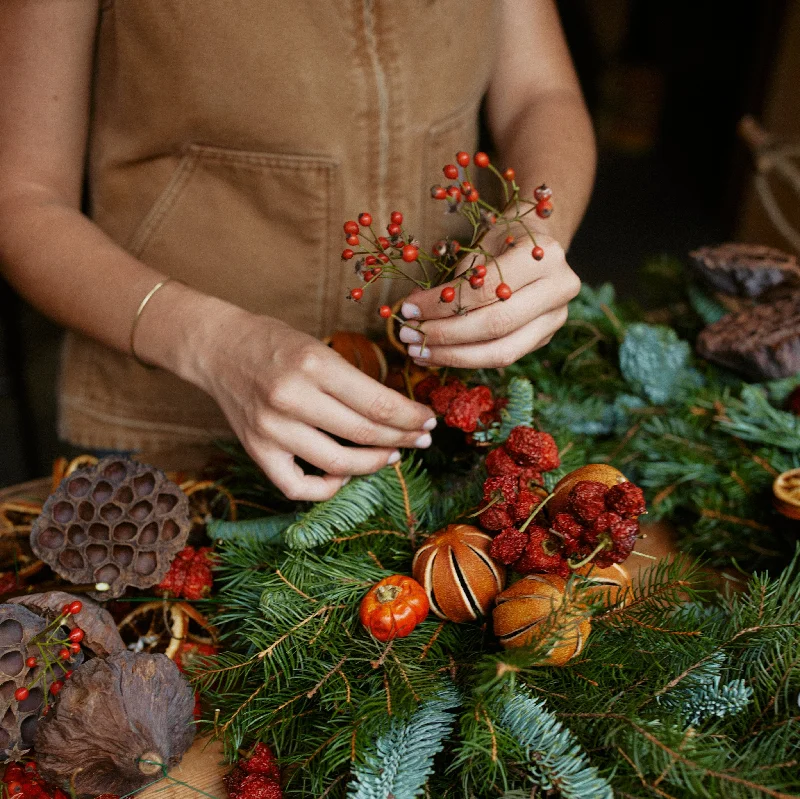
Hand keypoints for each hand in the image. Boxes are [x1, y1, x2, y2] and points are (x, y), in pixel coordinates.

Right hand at [192, 308, 436, 500]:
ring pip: (339, 465)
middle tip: (421, 439)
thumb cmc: (275, 342)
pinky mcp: (257, 451)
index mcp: (314, 365)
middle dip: (403, 439)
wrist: (218, 348)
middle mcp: (292, 399)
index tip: (428, 421)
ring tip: (390, 454)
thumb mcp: (319, 347)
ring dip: (374, 463)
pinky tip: (343, 476)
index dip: (411, 418)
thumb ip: (352, 380)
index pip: (378, 403)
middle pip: (365, 433)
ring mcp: (272, 430)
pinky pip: (298, 487)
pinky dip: (327, 488)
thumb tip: (398, 413)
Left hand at [397, 233, 579, 367]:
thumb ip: (455, 280)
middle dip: (446, 334)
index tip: (408, 308)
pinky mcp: (545, 338)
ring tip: (418, 351)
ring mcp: (557, 318)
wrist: (537, 246)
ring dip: (453, 356)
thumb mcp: (479, 246)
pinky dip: (467, 359)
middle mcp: (559, 289)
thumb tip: (414, 310)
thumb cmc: (502, 240)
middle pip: (495, 325)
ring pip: (501, 351)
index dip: (442, 303)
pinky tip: (437, 355)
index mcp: (544, 257)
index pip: (485, 289)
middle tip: (409, 335)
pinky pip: (503, 357)